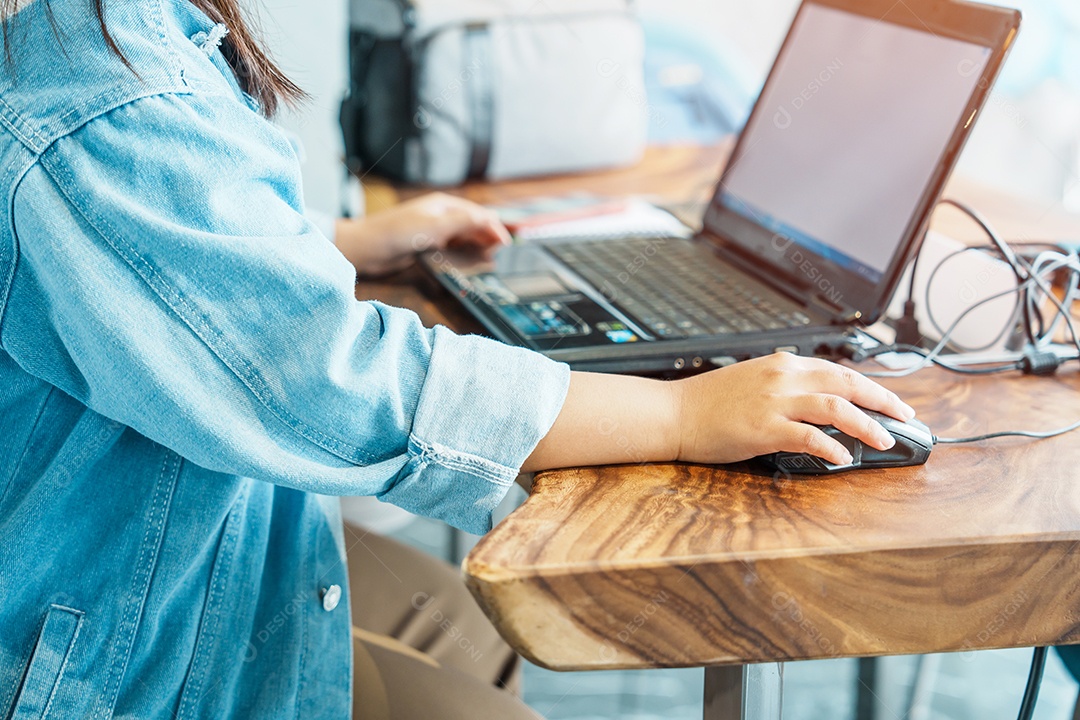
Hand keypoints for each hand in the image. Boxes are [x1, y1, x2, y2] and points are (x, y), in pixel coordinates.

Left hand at [335, 193, 510, 276]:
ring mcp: (435, 232)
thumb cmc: (395, 233)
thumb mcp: (432, 226)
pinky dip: (464, 256)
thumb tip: (490, 220)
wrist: (364, 248)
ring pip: (465, 239)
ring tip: (491, 262)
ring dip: (478, 248)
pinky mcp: (427, 247)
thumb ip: (462, 222)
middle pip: (474, 226)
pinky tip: (470, 265)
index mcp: (445, 205)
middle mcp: (442, 217)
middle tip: (503, 256)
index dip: (495, 227)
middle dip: (489, 238)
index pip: (479, 214)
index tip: (508, 244)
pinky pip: (453, 250)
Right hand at [672, 353, 915, 465]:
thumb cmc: (708, 403)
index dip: (872, 386)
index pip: (839, 371)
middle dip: (883, 400)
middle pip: (847, 384)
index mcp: (783, 364)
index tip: (892, 401)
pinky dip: (832, 446)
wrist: (674, 412)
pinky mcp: (764, 428)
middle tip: (906, 417)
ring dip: (867, 424)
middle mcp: (783, 378)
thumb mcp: (753, 381)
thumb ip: (786, 387)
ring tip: (885, 439)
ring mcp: (774, 402)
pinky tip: (844, 457)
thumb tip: (819, 403)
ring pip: (836, 407)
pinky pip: (809, 437)